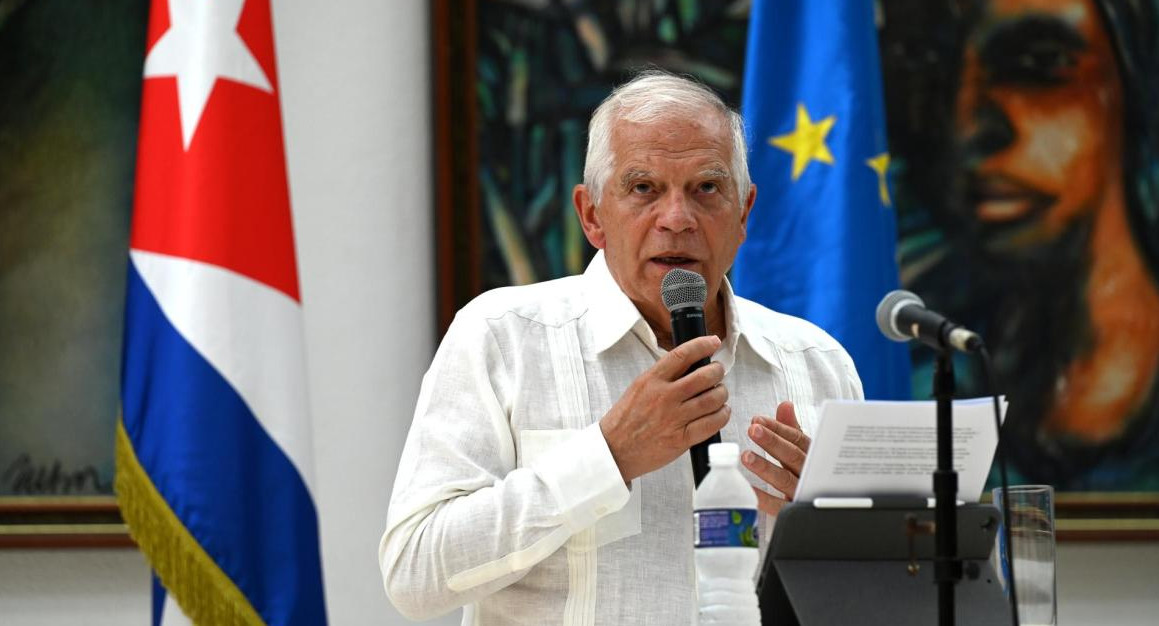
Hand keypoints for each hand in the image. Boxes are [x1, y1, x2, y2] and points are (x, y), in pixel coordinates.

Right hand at [600, 335, 728, 482]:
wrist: (614, 449)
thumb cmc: (625, 420)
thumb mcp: (638, 388)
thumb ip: (662, 377)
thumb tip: (690, 366)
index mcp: (651, 380)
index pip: (682, 355)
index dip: (702, 345)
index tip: (713, 342)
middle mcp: (664, 397)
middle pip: (704, 376)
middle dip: (718, 371)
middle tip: (718, 373)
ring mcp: (673, 418)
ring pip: (712, 399)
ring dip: (722, 393)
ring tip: (720, 393)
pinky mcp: (681, 439)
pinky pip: (711, 424)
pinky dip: (722, 416)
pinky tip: (721, 412)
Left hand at [742, 401, 809, 515]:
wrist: (835, 509)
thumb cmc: (814, 477)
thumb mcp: (804, 451)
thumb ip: (792, 429)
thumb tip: (785, 405)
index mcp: (814, 456)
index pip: (797, 439)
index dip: (777, 428)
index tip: (758, 420)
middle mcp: (811, 474)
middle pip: (792, 456)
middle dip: (772, 442)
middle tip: (754, 430)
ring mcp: (804, 494)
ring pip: (785, 479)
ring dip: (765, 467)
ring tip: (746, 456)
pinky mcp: (796, 512)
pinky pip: (778, 506)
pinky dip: (763, 497)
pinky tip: (748, 488)